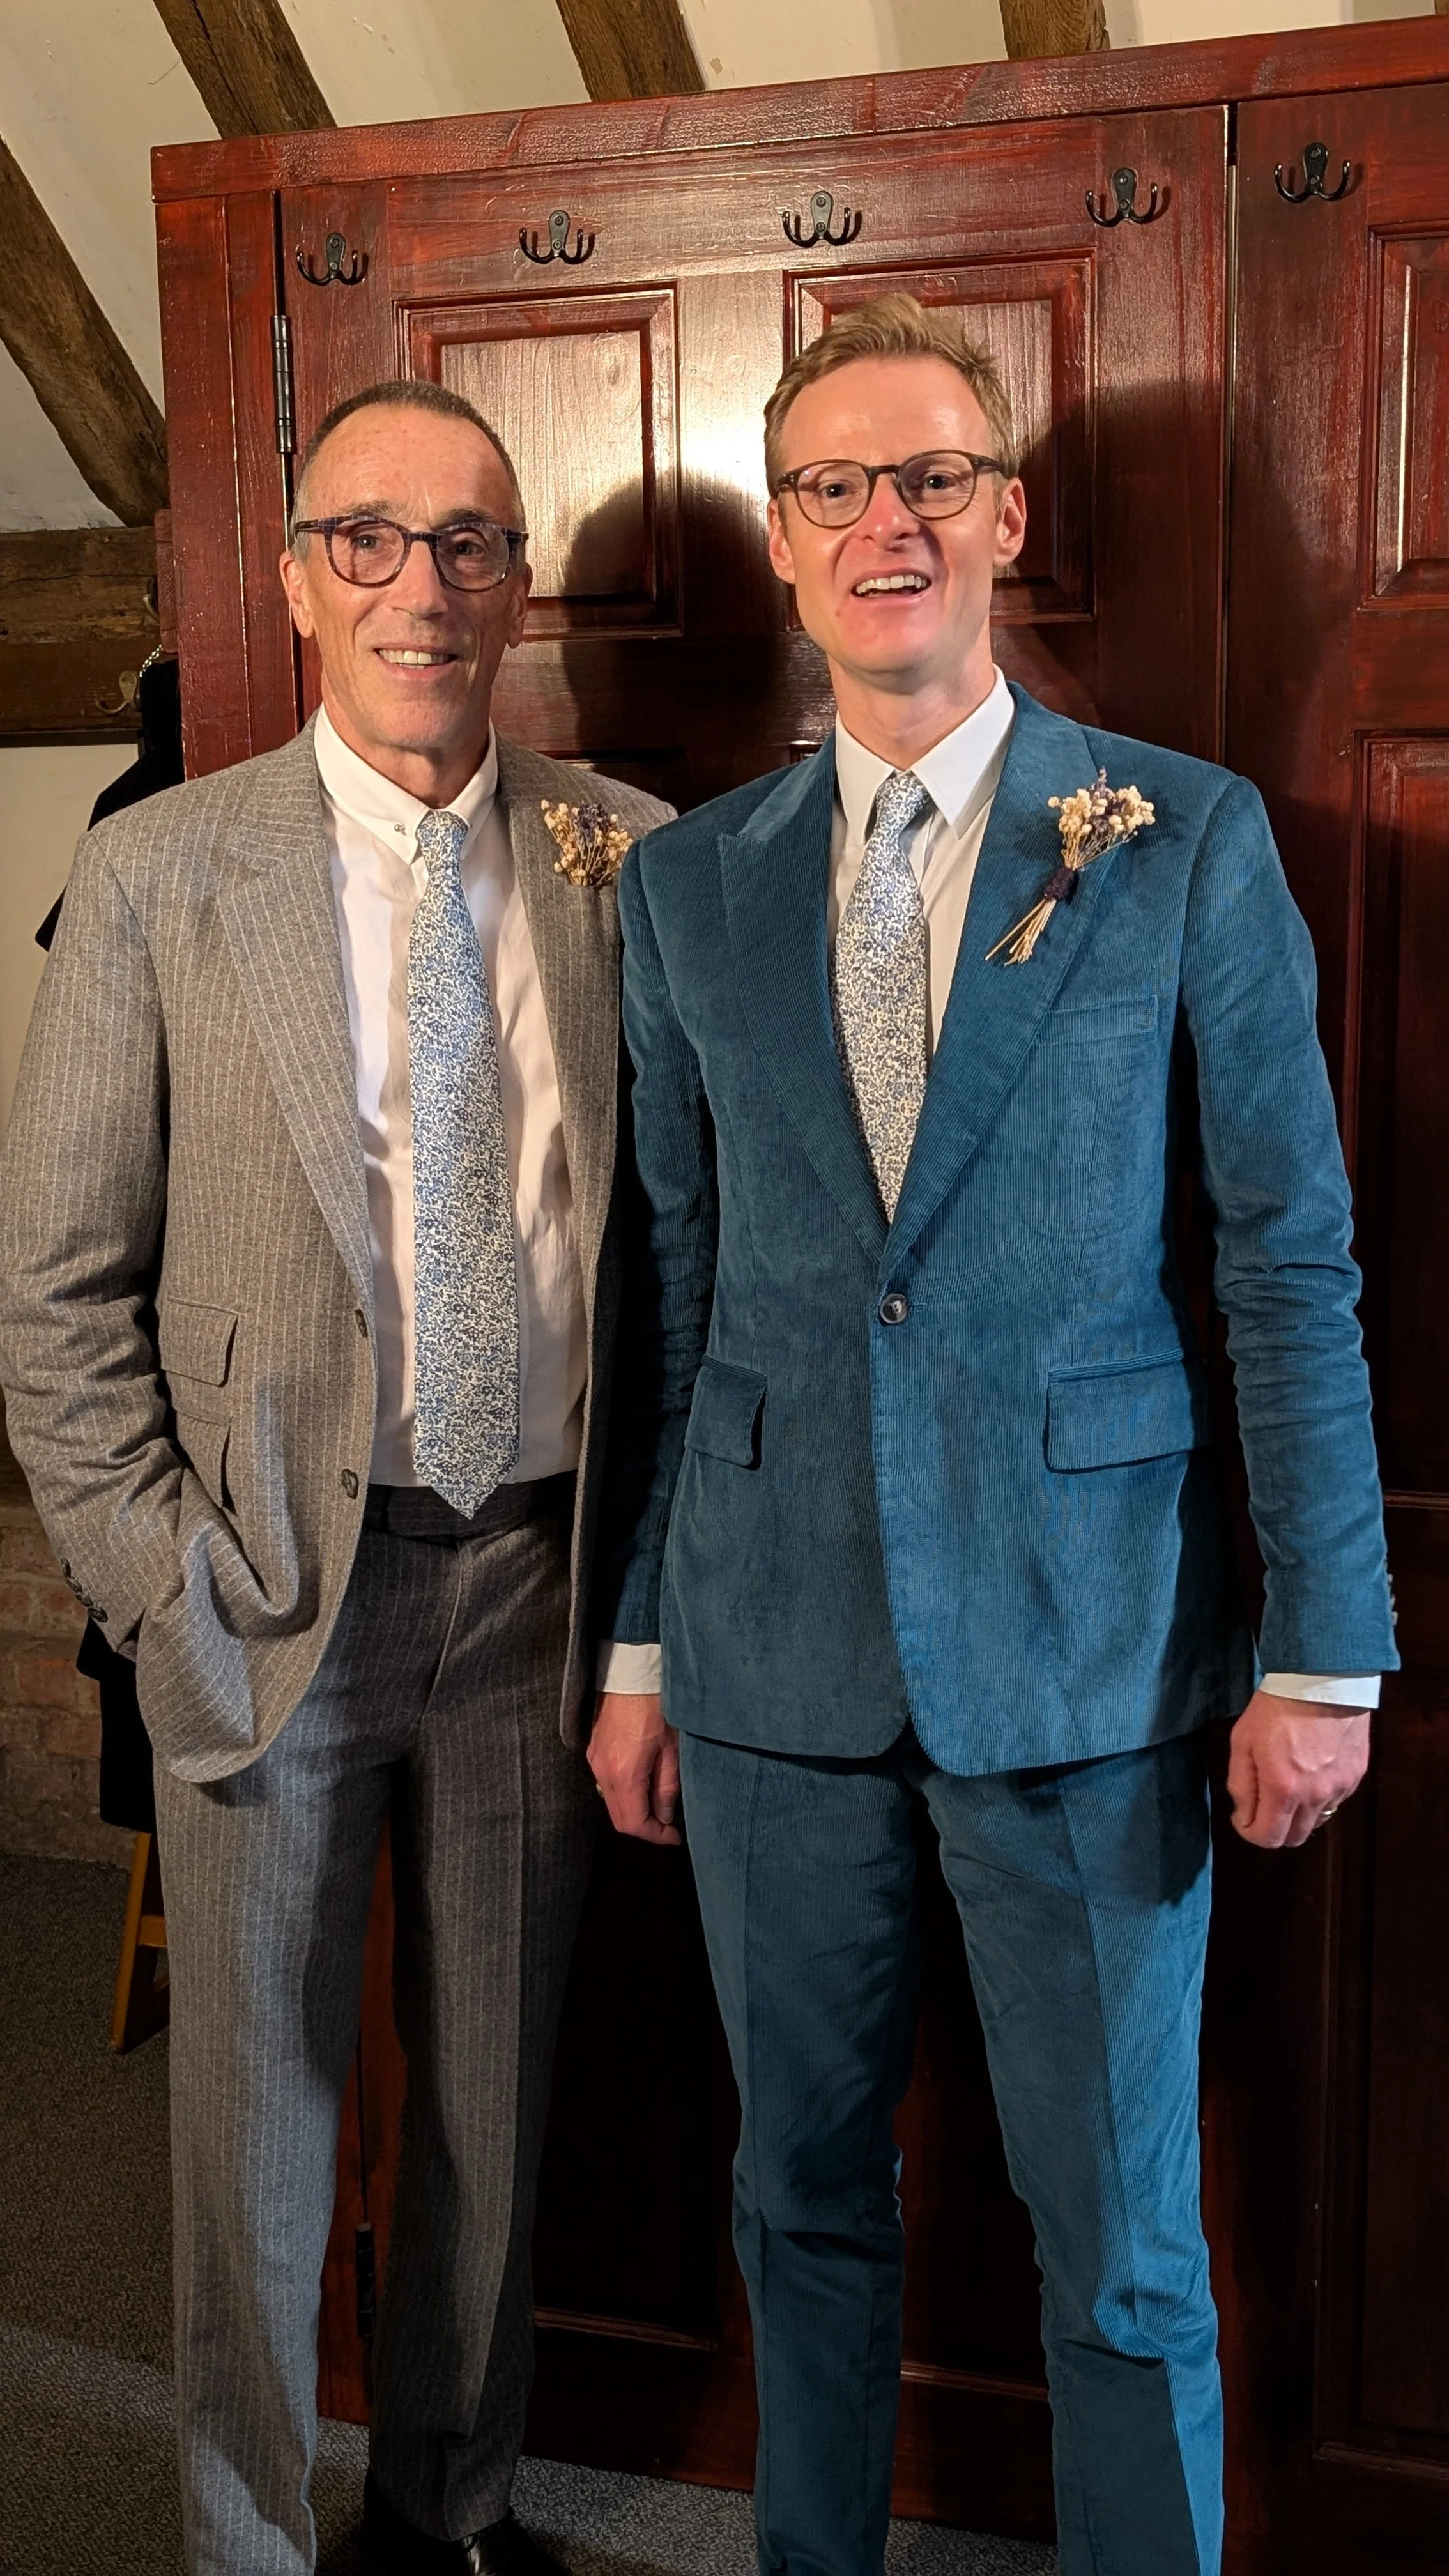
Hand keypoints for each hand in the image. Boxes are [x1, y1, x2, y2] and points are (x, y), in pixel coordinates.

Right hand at [588, 1691, 681, 1845]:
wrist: (632, 1672)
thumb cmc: (658, 1707)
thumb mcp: (673, 1749)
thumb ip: (666, 1788)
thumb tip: (663, 1817)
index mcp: (624, 1774)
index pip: (633, 1823)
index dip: (655, 1836)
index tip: (674, 1836)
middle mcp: (602, 1771)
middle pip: (618, 1817)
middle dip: (644, 1826)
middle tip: (668, 1826)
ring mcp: (594, 1760)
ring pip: (611, 1801)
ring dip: (634, 1810)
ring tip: (658, 1805)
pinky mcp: (593, 1750)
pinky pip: (606, 1783)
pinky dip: (624, 1793)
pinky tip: (643, 1784)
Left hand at [1226, 1689, 1370, 1848]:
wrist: (1322, 1680)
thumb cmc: (1275, 1708)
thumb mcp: (1242, 1742)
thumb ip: (1241, 1784)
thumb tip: (1243, 1815)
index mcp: (1283, 1789)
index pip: (1267, 1838)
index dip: (1249, 1832)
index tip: (1242, 1817)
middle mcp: (1315, 1796)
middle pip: (1294, 1838)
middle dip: (1274, 1829)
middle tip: (1263, 1806)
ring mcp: (1339, 1788)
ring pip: (1316, 1821)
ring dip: (1298, 1815)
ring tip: (1287, 1788)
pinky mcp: (1356, 1776)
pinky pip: (1335, 1802)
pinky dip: (1319, 1798)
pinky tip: (1310, 1774)